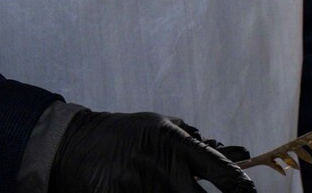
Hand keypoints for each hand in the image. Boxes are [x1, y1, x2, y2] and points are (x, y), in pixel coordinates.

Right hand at [47, 109, 254, 192]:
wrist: (74, 146)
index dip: (237, 184)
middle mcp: (160, 166)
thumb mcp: (158, 124)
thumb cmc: (123, 134)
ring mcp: (138, 187)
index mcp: (172, 142)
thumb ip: (190, 138)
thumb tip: (226, 148)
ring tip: (178, 192)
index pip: (215, 165)